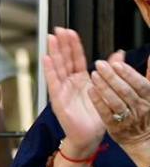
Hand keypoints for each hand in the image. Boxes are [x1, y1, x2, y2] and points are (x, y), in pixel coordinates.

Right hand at [44, 28, 105, 153]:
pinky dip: (49, 70)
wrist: (90, 137)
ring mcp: (62, 90)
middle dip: (62, 44)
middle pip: (65, 59)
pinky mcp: (58, 100)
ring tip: (51, 39)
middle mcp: (70, 83)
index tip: (70, 32)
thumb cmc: (96, 117)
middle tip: (59, 30)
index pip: (76, 58)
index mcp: (82, 80)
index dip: (73, 45)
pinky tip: (47, 59)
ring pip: (57, 67)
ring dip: (53, 52)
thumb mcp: (107, 90)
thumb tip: (119, 53)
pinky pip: (53, 83)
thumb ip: (111, 70)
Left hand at [89, 52, 149, 153]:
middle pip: (125, 91)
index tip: (116, 63)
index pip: (140, 84)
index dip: (128, 73)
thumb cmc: (145, 112)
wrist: (142, 139)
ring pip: (115, 101)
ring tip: (93, 75)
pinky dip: (98, 101)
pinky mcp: (115, 127)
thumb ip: (149, 75)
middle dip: (112, 76)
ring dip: (103, 87)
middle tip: (99, 64)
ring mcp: (128, 119)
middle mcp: (141, 109)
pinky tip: (90, 90)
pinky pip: (105, 113)